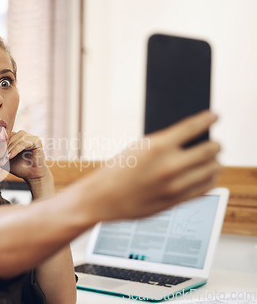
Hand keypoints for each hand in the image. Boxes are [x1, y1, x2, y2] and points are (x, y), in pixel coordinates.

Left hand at [6, 130, 49, 181]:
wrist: (31, 175)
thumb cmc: (19, 167)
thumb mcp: (5, 160)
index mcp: (15, 137)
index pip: (4, 135)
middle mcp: (23, 135)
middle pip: (10, 136)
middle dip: (4, 147)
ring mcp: (30, 136)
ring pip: (16, 139)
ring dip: (9, 149)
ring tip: (5, 158)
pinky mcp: (36, 140)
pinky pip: (23, 143)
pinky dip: (16, 149)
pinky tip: (10, 156)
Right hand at [76, 110, 221, 221]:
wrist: (102, 199)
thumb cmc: (116, 171)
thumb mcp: (137, 148)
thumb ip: (165, 143)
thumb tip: (192, 140)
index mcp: (157, 146)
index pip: (193, 127)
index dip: (208, 119)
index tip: (214, 116)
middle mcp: (169, 166)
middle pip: (210, 150)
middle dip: (215, 144)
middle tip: (214, 142)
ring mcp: (174, 186)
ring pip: (212, 169)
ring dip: (214, 162)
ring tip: (211, 160)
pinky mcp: (176, 202)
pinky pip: (205, 188)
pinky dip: (210, 179)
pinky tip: (206, 174)